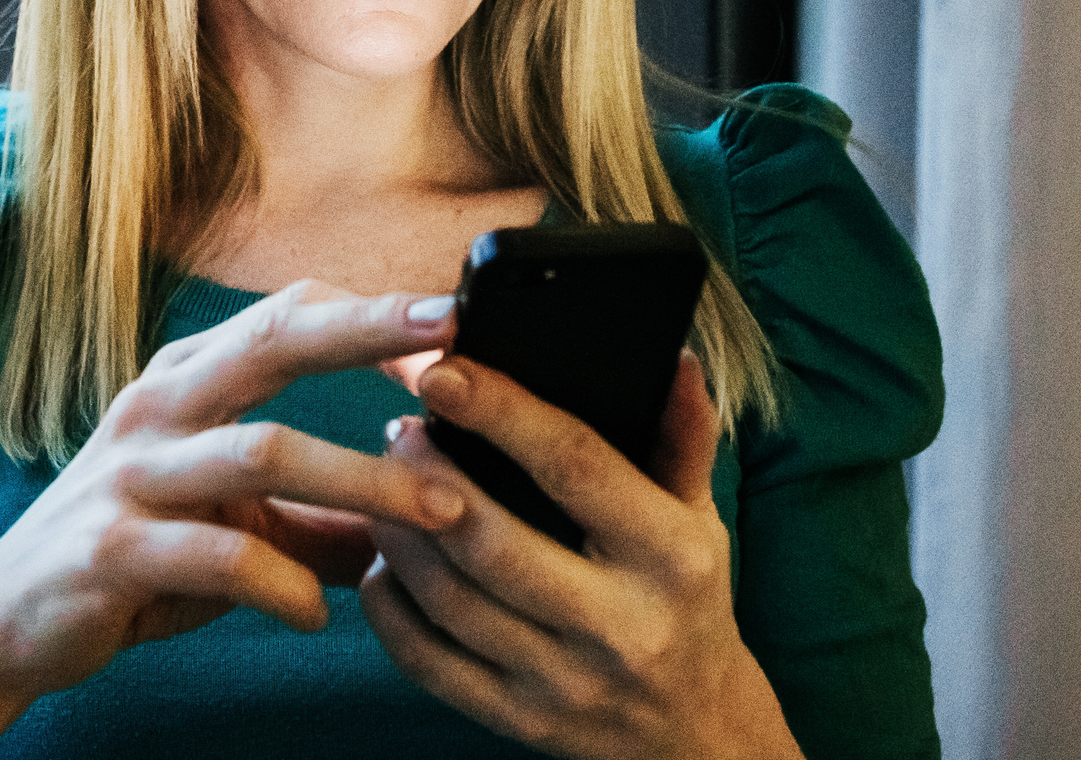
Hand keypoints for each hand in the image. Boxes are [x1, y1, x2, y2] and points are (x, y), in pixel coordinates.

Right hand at [0, 281, 472, 702]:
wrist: (6, 620)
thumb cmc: (138, 555)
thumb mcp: (236, 523)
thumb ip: (327, 516)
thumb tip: (434, 516)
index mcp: (187, 380)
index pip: (288, 315)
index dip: (372, 310)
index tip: (459, 312)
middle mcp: (157, 408)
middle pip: (273, 342)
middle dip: (367, 331)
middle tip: (454, 341)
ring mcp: (131, 475)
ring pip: (262, 451)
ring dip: (362, 479)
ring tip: (440, 513)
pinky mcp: (111, 550)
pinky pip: (216, 556)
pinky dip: (282, 583)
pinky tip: (317, 611)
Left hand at [362, 352, 803, 759]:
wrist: (698, 733)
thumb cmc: (687, 602)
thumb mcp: (700, 520)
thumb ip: (682, 439)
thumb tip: (675, 358)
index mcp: (670, 557)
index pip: (577, 467)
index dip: (503, 413)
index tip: (443, 372)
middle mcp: (621, 625)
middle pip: (494, 541)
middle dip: (426, 477)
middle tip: (397, 431)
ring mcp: (565, 682)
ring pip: (451, 600)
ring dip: (398, 534)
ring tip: (380, 484)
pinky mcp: (520, 722)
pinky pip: (429, 662)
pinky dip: (390, 607)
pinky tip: (382, 564)